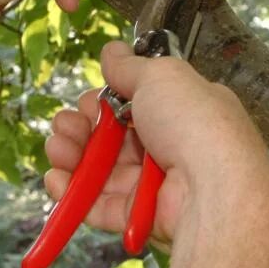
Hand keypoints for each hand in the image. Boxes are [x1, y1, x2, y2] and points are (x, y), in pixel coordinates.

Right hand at [44, 42, 268, 244]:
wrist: (210, 188)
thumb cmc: (194, 125)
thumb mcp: (161, 77)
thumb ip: (131, 67)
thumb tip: (112, 50)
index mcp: (180, 112)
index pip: (131, 105)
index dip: (103, 101)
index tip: (91, 100)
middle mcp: (167, 148)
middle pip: (109, 137)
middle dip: (79, 128)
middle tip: (67, 126)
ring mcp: (151, 184)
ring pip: (99, 170)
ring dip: (70, 157)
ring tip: (59, 150)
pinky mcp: (137, 216)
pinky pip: (97, 205)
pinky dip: (73, 194)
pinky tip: (57, 179)